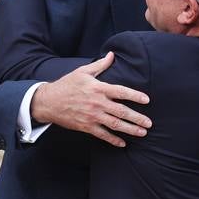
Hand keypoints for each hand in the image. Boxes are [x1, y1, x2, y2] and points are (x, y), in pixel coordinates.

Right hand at [30, 52, 150, 147]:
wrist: (48, 101)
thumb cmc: (67, 84)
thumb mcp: (83, 72)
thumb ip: (100, 65)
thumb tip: (112, 54)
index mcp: (98, 88)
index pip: (121, 92)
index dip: (135, 96)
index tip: (147, 100)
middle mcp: (97, 103)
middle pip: (121, 111)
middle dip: (137, 118)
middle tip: (149, 123)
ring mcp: (92, 116)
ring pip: (115, 124)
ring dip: (130, 129)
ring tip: (142, 132)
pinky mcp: (86, 126)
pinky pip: (102, 135)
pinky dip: (113, 140)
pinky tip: (123, 144)